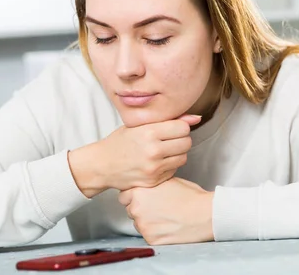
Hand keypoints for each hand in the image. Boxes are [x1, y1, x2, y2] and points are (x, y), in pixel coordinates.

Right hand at [68, 115, 200, 196]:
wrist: (102, 165)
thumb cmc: (120, 142)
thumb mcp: (140, 125)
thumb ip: (168, 120)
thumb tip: (196, 118)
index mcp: (149, 132)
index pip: (183, 127)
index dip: (179, 127)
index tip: (172, 129)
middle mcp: (153, 150)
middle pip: (186, 142)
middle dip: (181, 140)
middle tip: (168, 140)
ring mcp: (154, 168)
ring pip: (183, 157)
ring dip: (177, 153)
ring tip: (163, 150)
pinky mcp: (154, 180)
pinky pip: (174, 170)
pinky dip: (169, 165)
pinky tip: (157, 162)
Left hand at [118, 177, 213, 244]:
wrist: (204, 214)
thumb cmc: (189, 196)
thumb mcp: (167, 181)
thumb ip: (150, 184)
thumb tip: (144, 185)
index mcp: (139, 192)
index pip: (123, 196)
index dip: (134, 196)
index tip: (144, 198)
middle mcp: (136, 208)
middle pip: (130, 210)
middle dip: (140, 209)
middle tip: (157, 208)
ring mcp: (142, 225)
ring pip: (138, 223)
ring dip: (147, 221)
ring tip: (165, 217)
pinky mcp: (150, 239)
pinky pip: (148, 235)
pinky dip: (155, 232)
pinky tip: (168, 226)